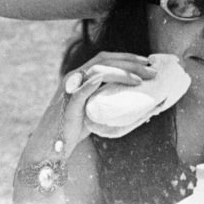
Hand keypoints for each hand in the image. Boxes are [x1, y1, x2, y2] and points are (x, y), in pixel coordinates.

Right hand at [24, 52, 155, 162]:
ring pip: (96, 71)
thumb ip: (113, 103)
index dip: (126, 57)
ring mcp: (70, 90)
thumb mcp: (97, 111)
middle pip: (104, 61)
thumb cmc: (75, 128)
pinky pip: (80, 91)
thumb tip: (148, 108)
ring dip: (121, 72)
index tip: (147, 62)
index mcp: (81, 76)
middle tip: (152, 71)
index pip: (105, 58)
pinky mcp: (68, 105)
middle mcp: (75, 78)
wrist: (51, 146)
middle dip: (130, 63)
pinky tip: (103, 80)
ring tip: (140, 80)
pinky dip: (92, 84)